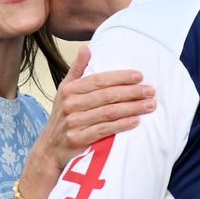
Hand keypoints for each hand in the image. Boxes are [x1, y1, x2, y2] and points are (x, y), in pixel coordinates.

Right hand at [11, 46, 154, 198]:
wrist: (49, 150)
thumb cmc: (62, 118)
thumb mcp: (64, 92)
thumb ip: (77, 70)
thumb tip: (86, 48)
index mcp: (69, 90)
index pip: (99, 80)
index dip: (120, 77)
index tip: (139, 76)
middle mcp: (70, 104)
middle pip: (107, 96)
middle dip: (131, 92)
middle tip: (151, 91)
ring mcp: (73, 122)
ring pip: (108, 112)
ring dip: (132, 108)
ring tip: (150, 105)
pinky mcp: (78, 139)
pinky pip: (104, 130)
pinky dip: (121, 125)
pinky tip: (136, 121)